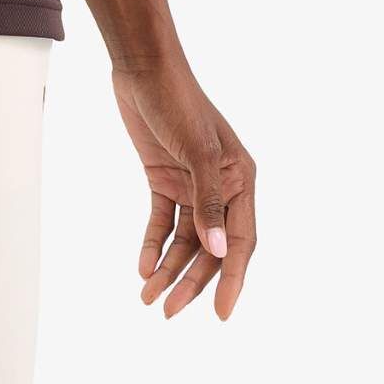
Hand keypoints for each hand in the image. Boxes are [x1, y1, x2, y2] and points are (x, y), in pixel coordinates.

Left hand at [111, 52, 256, 320]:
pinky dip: (152, 243)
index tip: (221, 315)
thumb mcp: (197, 151)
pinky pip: (161, 220)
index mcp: (240, 179)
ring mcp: (190, 183)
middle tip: (168, 311)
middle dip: (191, 280)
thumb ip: (208, 201)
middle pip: (209, 246)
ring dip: (168, 267)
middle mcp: (219, 186)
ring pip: (184, 238)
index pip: (241, 240)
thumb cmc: (178, 101)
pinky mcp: (163, 177)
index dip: (231, 279)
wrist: (143, 67)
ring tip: (148, 295)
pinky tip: (142, 266)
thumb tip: (219, 252)